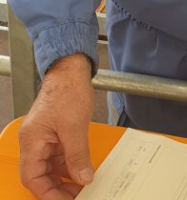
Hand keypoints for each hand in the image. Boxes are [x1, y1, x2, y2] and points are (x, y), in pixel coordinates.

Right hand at [19, 54, 94, 199]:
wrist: (72, 70)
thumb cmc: (68, 91)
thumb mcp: (75, 127)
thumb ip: (77, 155)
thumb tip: (83, 178)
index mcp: (32, 140)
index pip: (32, 177)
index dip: (47, 193)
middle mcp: (35, 140)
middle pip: (40, 174)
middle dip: (57, 187)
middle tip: (77, 195)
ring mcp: (45, 136)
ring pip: (51, 165)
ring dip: (65, 176)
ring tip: (82, 185)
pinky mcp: (55, 131)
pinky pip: (60, 154)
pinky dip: (70, 163)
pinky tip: (82, 169)